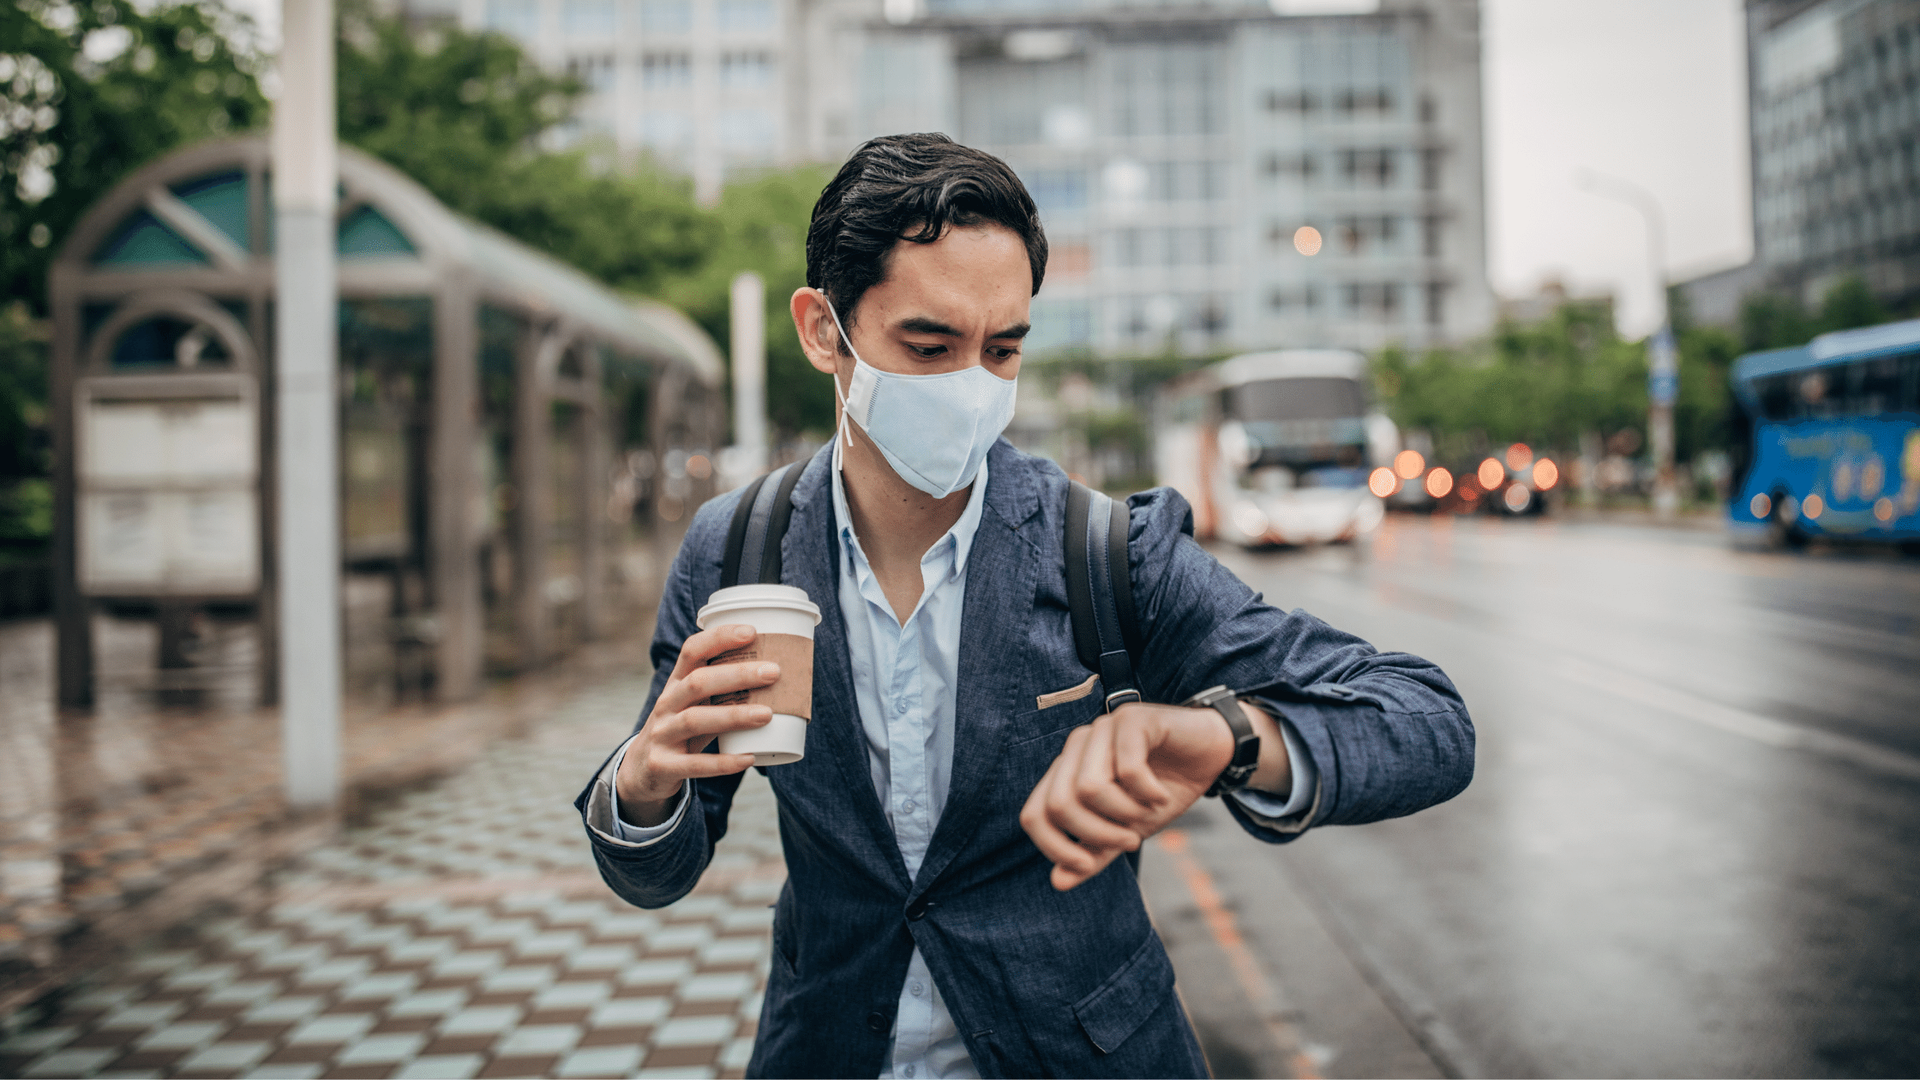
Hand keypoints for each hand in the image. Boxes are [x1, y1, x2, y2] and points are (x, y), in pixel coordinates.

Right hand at [615, 624, 779, 825]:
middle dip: (736, 675)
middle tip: (774, 672)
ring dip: (733, 716)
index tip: (752, 631)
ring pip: (694, 720)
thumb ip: (724, 690)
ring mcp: (662, 735)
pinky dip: (723, 762)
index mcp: (676, 684)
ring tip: (767, 714)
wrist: (642, 770)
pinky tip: (750, 758)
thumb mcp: (695, 704)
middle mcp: (666, 704)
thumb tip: (781, 673)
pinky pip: (694, 765)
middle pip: (698, 683)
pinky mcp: (663, 765)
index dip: (719, 638)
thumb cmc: (682, 728)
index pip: (692, 651)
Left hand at [1019, 703, 1234, 891]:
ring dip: (1124, 813)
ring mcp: (1102, 729)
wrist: (1210, 754)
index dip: (1055, 848)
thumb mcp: (1127, 829)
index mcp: (1066, 771)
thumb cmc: (1164, 789)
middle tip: (1130, 841)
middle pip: (1059, 804)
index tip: (1088, 866)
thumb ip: (1094, 852)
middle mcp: (1077, 747)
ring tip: (1148, 812)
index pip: (1034, 815)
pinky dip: (1147, 793)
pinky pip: (1127, 769)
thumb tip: (1057, 882)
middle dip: (1096, 835)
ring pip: (1089, 788)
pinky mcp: (1132, 719)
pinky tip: (1161, 795)